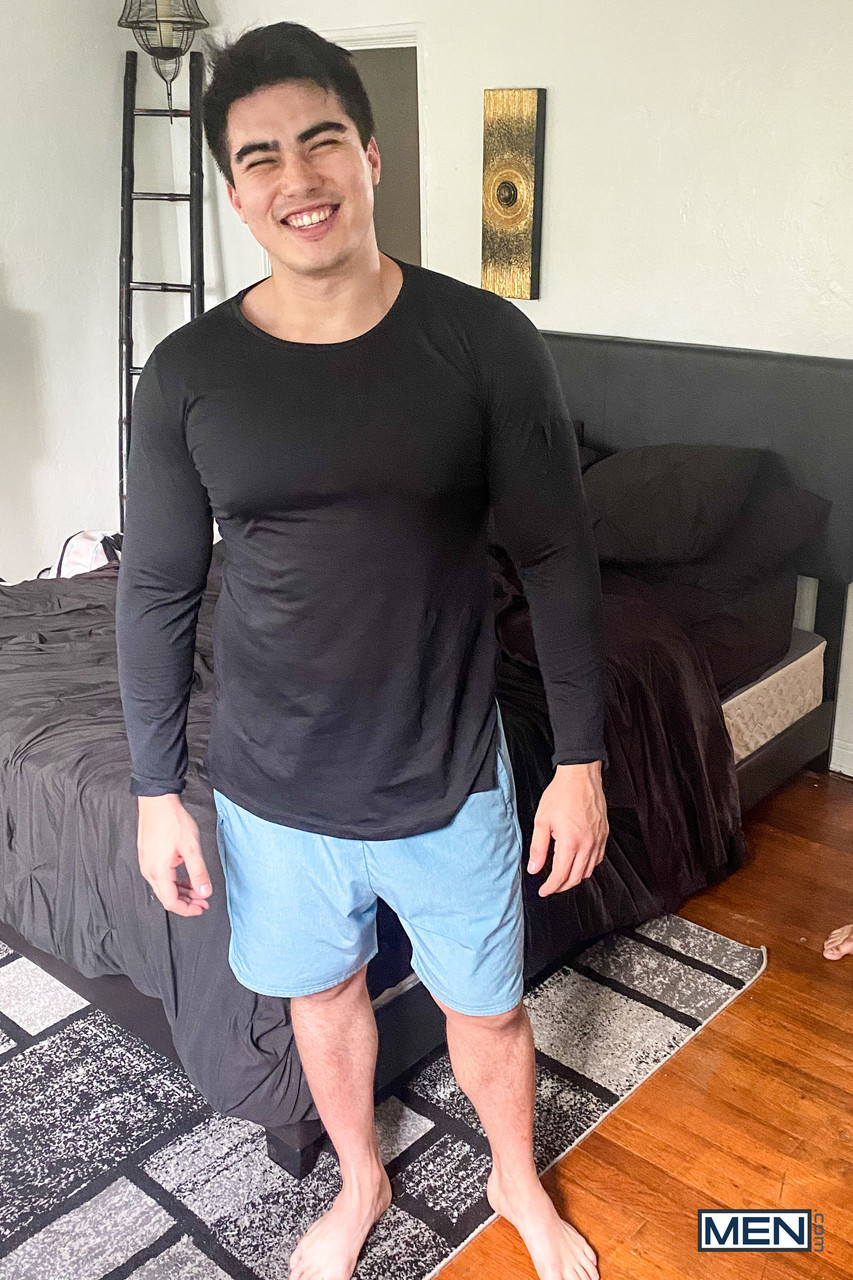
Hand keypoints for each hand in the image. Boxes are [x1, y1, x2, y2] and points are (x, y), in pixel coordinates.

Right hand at [137, 794, 212, 916]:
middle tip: (203, 902)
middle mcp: (149, 871)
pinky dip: (175, 881)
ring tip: (198, 890)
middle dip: (186, 902)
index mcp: (158, 872)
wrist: (157, 802)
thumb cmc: (172, 821)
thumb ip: (198, 872)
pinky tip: (186, 878)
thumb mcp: (192, 848)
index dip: (187, 909)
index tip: (201, 908)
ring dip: (182, 891)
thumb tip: (205, 892)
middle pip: (167, 897)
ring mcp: (147, 864)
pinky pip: (161, 877)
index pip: (171, 902)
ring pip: (164, 887)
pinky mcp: (148, 857)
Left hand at [527, 760, 607, 896]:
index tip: (543, 891)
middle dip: (562, 886)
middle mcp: (587, 844)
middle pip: (576, 878)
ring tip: (562, 877)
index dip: (550, 887)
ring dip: (575, 878)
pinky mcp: (604, 834)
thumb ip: (538, 848)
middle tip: (550, 886)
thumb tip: (534, 869)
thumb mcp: (542, 821)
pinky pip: (598, 858)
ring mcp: (598, 840)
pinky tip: (579, 863)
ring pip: (588, 870)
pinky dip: (587, 866)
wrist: (580, 776)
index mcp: (570, 843)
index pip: (560, 876)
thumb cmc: (561, 794)